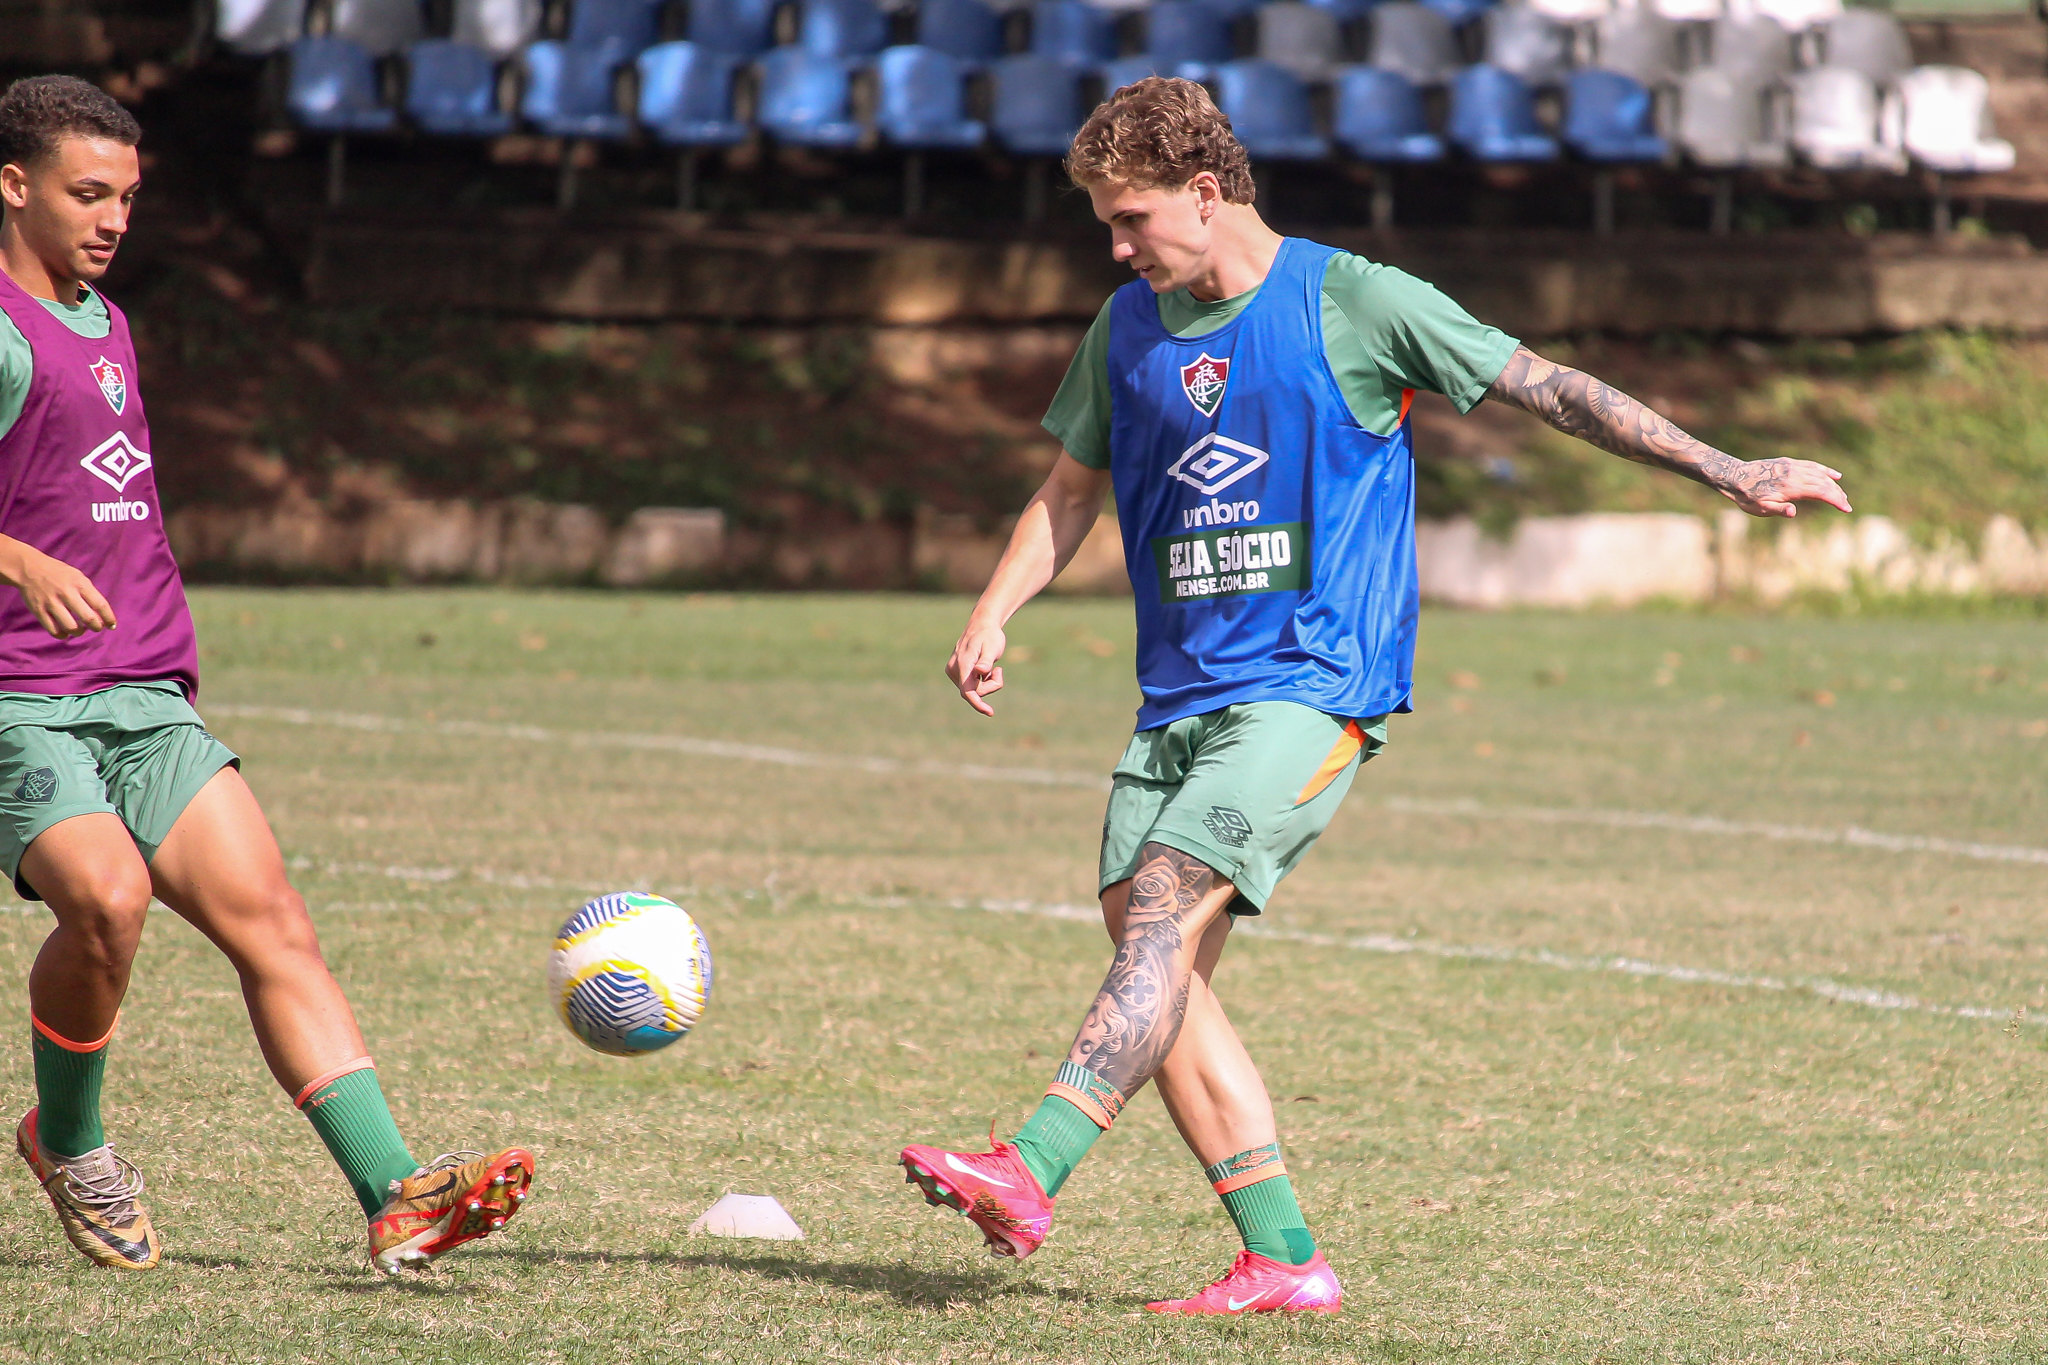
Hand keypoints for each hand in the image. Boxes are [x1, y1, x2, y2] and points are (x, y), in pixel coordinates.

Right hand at [9, 546, 115, 638]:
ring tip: (80, 630)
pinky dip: (62, 635)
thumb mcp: (78, 577)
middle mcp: (66, 593)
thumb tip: (102, 616)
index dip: (109, 618)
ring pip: (71, 627)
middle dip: (96, 627)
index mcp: (80, 584)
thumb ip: (90, 594)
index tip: (112, 625)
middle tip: (96, 627)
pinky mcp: (38, 610)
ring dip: (79, 632)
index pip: (100, 605)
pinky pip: (53, 630)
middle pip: (88, 618)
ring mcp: (51, 602)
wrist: (29, 568)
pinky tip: (65, 632)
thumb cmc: (59, 574)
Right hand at [945, 617, 1006, 716]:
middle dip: (990, 686)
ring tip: (993, 667)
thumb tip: (980, 672)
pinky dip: (982, 681)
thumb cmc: (989, 636)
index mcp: (963, 664)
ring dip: (986, 683)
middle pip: (973, 692)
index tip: (989, 712)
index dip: (978, 704)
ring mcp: (953, 672)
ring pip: (972, 690)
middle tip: (999, 671)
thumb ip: (986, 661)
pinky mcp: (955, 673)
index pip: (968, 691)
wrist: (982, 625)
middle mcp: (954, 669)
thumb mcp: (992, 647)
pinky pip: (971, 686)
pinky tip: (985, 668)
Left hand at [1717, 458, 1852, 518]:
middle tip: (1846, 506)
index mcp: (1790, 487)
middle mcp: (1794, 474)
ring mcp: (1792, 466)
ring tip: (1842, 495)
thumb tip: (1793, 512)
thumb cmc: (1747, 497)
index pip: (1821, 492)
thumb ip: (1778, 510)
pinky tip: (1835, 475)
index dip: (1836, 500)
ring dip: (1833, 484)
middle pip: (1824, 483)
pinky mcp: (1788, 462)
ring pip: (1820, 474)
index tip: (1846, 509)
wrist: (1734, 476)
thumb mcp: (1760, 508)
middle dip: (1838, 494)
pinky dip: (1825, 470)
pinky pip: (1811, 465)